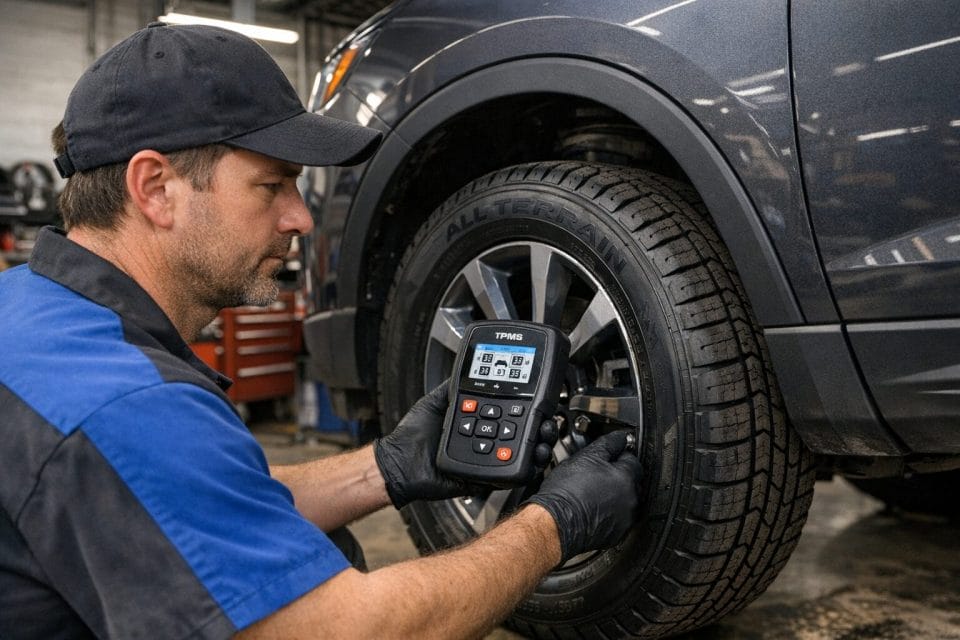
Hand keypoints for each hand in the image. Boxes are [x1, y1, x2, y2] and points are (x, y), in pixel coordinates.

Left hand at [373, 383, 559, 507]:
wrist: (399, 462)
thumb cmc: (412, 436)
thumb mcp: (436, 401)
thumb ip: (454, 386)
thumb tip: (468, 367)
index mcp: (478, 424)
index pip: (508, 417)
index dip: (528, 412)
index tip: (541, 405)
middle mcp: (484, 442)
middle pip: (521, 437)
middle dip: (541, 430)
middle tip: (548, 423)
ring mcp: (484, 461)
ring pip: (518, 456)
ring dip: (537, 449)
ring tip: (543, 442)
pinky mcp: (480, 479)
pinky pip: (504, 477)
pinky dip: (522, 470)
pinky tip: (532, 460)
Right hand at [526, 430, 640, 563]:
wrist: (555, 524)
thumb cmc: (566, 492)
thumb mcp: (585, 457)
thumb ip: (608, 444)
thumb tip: (620, 437)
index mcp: (626, 478)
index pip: (632, 459)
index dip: (618, 455)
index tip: (607, 456)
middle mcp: (631, 499)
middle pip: (631, 480)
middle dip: (618, 475)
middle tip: (596, 474)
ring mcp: (625, 519)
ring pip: (625, 500)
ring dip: (615, 495)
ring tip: (592, 492)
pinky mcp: (616, 534)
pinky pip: (618, 518)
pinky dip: (609, 512)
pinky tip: (593, 508)